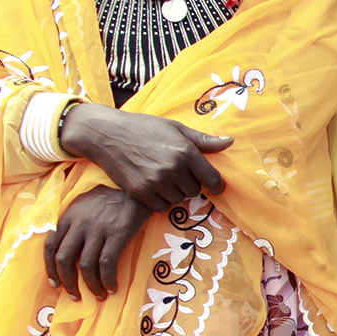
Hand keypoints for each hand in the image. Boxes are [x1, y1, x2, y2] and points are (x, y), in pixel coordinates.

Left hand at [44, 188, 151, 300]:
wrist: (135, 189)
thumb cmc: (109, 198)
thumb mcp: (83, 204)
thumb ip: (71, 222)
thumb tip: (65, 246)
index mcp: (68, 217)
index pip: (49, 246)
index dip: (50, 268)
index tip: (55, 283)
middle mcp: (79, 224)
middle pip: (64, 259)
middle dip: (67, 282)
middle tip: (74, 295)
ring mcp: (98, 229)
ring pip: (86, 265)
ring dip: (90, 285)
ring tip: (97, 295)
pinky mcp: (117, 234)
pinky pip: (107, 263)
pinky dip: (108, 279)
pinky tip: (112, 287)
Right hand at [59, 104, 230, 210]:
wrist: (106, 134)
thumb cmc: (143, 128)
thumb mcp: (175, 128)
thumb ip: (203, 140)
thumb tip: (230, 142)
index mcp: (185, 152)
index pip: (212, 180)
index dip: (216, 185)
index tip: (214, 186)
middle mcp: (173, 169)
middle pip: (195, 191)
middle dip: (190, 184)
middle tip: (178, 173)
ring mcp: (156, 182)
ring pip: (179, 200)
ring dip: (175, 192)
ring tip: (163, 177)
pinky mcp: (140, 193)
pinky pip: (161, 207)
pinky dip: (160, 200)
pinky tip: (153, 186)